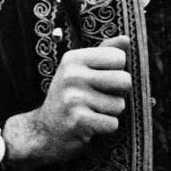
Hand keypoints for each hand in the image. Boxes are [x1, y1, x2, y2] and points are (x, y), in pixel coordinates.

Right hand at [7, 35, 132, 168]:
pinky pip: (113, 123)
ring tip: (91, 111)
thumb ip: (104, 52)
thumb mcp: (81, 69)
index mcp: (74, 58)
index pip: (119, 58)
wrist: (43, 130)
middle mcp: (72, 75)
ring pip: (119, 105)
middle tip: (99, 97)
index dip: (116, 71)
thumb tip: (126, 39)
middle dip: (118, 93)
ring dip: (110, 112)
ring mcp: (74, 98)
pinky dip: (105, 127)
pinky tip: (90, 124)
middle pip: (125, 80)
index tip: (99, 79)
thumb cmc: (70, 95)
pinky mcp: (78, 121)